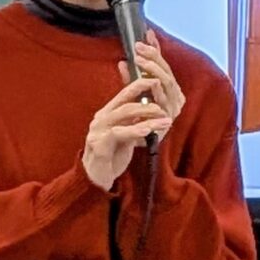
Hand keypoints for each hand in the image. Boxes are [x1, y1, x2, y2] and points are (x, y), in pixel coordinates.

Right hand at [83, 77, 175, 192]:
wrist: (96, 178)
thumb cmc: (112, 156)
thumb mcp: (126, 136)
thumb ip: (135, 123)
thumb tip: (154, 111)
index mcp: (106, 113)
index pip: (123, 94)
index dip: (139, 85)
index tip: (156, 80)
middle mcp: (101, 118)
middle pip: (125, 101)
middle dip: (147, 100)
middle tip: (164, 103)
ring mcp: (98, 130)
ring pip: (124, 114)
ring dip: (147, 114)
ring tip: (163, 117)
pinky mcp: (99, 144)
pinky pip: (119, 133)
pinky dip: (135, 130)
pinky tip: (148, 132)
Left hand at [119, 34, 186, 121]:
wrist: (138, 146)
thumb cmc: (138, 118)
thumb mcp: (136, 92)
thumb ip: (136, 75)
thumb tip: (127, 56)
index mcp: (171, 89)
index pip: (164, 64)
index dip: (156, 49)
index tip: (146, 34)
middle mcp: (176, 97)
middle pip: (166, 72)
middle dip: (153, 57)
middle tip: (138, 48)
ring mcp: (173, 108)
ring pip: (165, 83)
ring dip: (152, 70)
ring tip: (138, 59)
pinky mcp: (168, 118)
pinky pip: (161, 100)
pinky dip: (154, 89)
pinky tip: (146, 79)